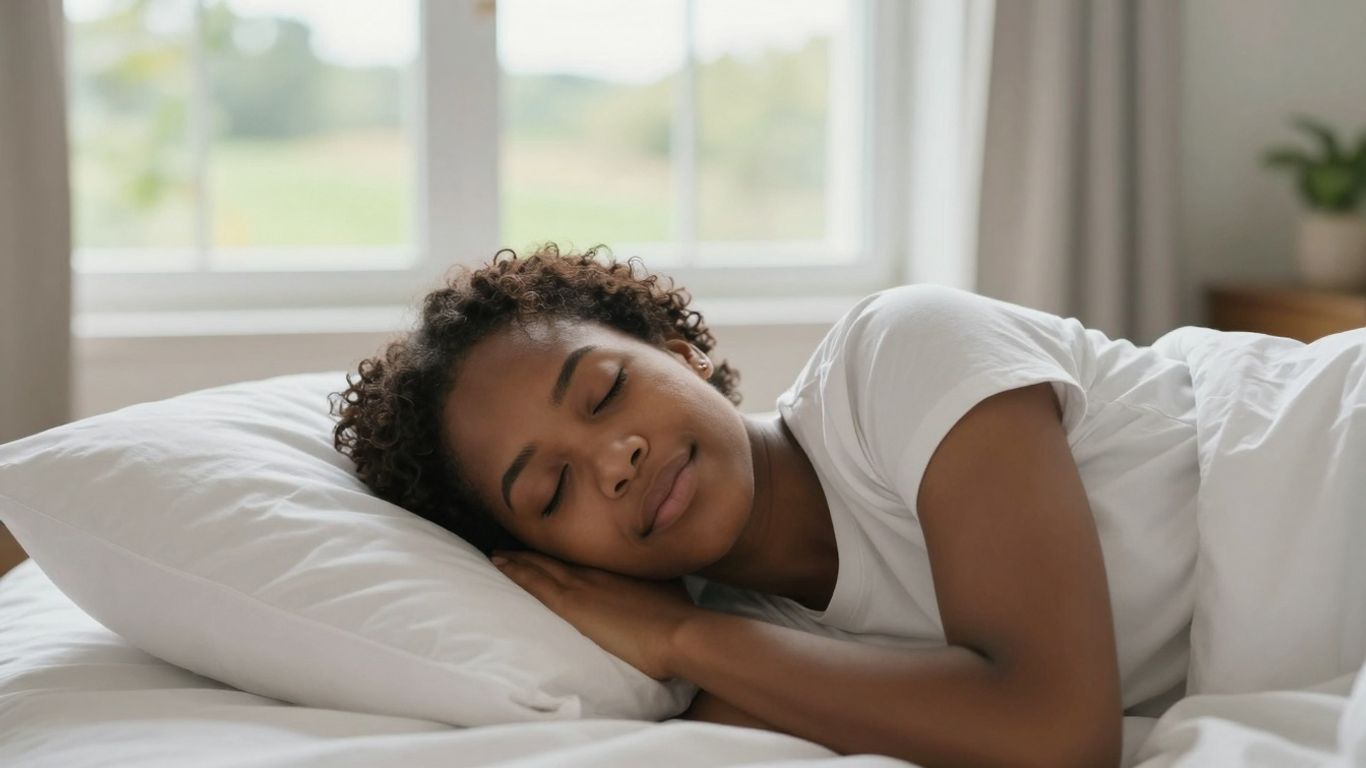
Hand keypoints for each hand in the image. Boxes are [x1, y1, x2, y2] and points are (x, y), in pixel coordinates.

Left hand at [491, 550, 700, 680]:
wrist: (676, 632)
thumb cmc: (678, 615)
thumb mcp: (666, 587)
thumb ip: (652, 580)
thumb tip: (654, 578)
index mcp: (617, 566)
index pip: (581, 556)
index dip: (563, 551)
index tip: (548, 548)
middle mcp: (596, 569)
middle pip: (558, 557)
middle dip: (535, 552)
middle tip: (512, 545)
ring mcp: (581, 583)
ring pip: (541, 565)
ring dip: (519, 558)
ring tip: (500, 553)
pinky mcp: (570, 603)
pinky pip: (534, 582)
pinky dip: (516, 570)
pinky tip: (500, 563)